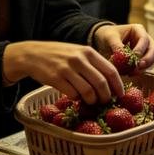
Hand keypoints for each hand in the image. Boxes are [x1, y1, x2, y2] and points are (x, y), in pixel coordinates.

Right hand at [3, 41, 122, 103]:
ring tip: (90, 101)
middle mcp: (79, 59)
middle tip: (104, 102)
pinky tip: (75, 97)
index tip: (120, 95)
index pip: (110, 70)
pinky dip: (77, 99)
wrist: (33, 54)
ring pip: (88, 91)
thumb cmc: (59, 55)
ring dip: (92, 100)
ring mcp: (67, 69)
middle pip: (101, 83)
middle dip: (105, 96)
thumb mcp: (78, 52)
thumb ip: (92, 64)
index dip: (118, 85)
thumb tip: (110, 83)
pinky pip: (73, 95)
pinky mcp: (56, 79)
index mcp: (88, 52)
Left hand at [94, 23, 153, 73]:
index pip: (144, 40)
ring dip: (143, 68)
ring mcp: (145, 50)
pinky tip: (128, 74)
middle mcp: (145, 40)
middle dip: (148, 61)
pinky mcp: (141, 60)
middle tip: (138, 68)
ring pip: (151, 61)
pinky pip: (144, 67)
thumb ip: (117, 46)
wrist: (103, 40)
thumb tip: (124, 59)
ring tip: (130, 73)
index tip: (132, 59)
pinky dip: (138, 72)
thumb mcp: (110, 38)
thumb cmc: (107, 35)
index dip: (140, 50)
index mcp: (138, 30)